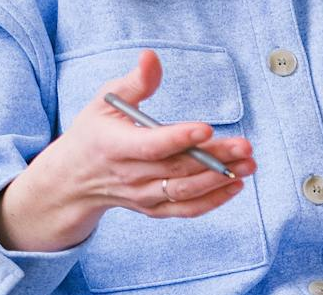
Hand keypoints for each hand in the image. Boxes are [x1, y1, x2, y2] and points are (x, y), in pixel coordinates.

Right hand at [0, 50, 256, 251]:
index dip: (179, 138)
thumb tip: (152, 56)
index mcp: (114, 146)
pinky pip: (185, 210)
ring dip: (219, 179)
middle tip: (245, 146)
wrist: (73, 180)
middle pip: (177, 168)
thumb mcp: (105, 102)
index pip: (150, 145)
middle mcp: (128, 175)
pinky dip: (212, 201)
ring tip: (248, 164)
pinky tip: (235, 185)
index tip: (206, 128)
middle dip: (214, 158)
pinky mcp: (152, 209)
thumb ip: (135, 81)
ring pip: (184, 191)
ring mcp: (141, 196)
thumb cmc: (94, 132)